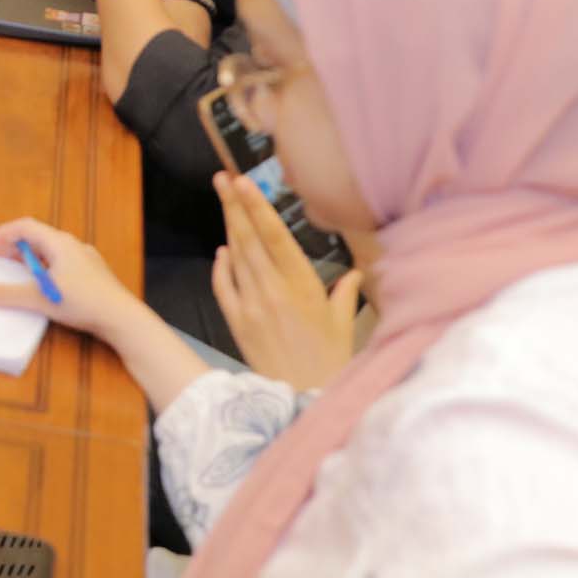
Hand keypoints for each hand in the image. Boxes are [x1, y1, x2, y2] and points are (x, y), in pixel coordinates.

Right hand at [0, 218, 149, 344]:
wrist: (123, 318)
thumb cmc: (83, 302)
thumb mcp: (38, 298)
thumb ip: (3, 294)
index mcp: (59, 242)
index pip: (22, 227)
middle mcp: (72, 245)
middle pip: (35, 238)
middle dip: (11, 249)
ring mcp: (84, 259)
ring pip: (48, 253)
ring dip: (27, 262)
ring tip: (13, 278)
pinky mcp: (91, 275)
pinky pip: (60, 265)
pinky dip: (43, 272)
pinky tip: (42, 290)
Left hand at [211, 172, 361, 389]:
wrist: (304, 399)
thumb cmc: (330, 362)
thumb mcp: (343, 324)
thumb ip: (345, 293)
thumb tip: (356, 273)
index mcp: (303, 285)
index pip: (276, 236)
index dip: (257, 207)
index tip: (243, 183)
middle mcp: (274, 290)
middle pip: (250, 239)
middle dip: (235, 205)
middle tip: (223, 178)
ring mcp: (252, 306)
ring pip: (236, 257)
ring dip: (228, 227)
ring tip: (223, 200)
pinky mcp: (237, 323)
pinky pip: (223, 288)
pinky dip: (221, 267)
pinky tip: (222, 250)